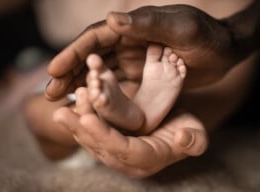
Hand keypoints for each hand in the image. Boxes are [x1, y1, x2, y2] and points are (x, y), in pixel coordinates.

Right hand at [46, 4, 236, 100]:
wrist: (225, 50)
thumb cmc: (207, 37)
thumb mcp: (182, 28)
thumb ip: (149, 24)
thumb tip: (112, 21)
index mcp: (133, 26)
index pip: (96, 39)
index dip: (74, 53)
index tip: (54, 70)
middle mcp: (128, 42)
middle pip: (92, 57)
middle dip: (70, 73)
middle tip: (51, 93)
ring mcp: (134, 59)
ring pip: (100, 72)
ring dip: (81, 85)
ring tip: (63, 101)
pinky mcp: (142, 74)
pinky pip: (116, 84)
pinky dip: (101, 94)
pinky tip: (90, 105)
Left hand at [53, 88, 207, 177]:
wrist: (175, 125)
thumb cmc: (187, 129)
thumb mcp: (196, 135)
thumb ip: (194, 141)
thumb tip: (182, 139)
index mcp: (147, 160)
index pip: (123, 151)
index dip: (105, 137)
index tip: (87, 119)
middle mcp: (127, 160)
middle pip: (100, 147)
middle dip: (81, 130)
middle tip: (63, 113)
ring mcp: (116, 150)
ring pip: (92, 138)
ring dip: (78, 120)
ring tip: (65, 104)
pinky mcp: (110, 139)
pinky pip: (94, 128)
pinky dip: (83, 114)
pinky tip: (75, 100)